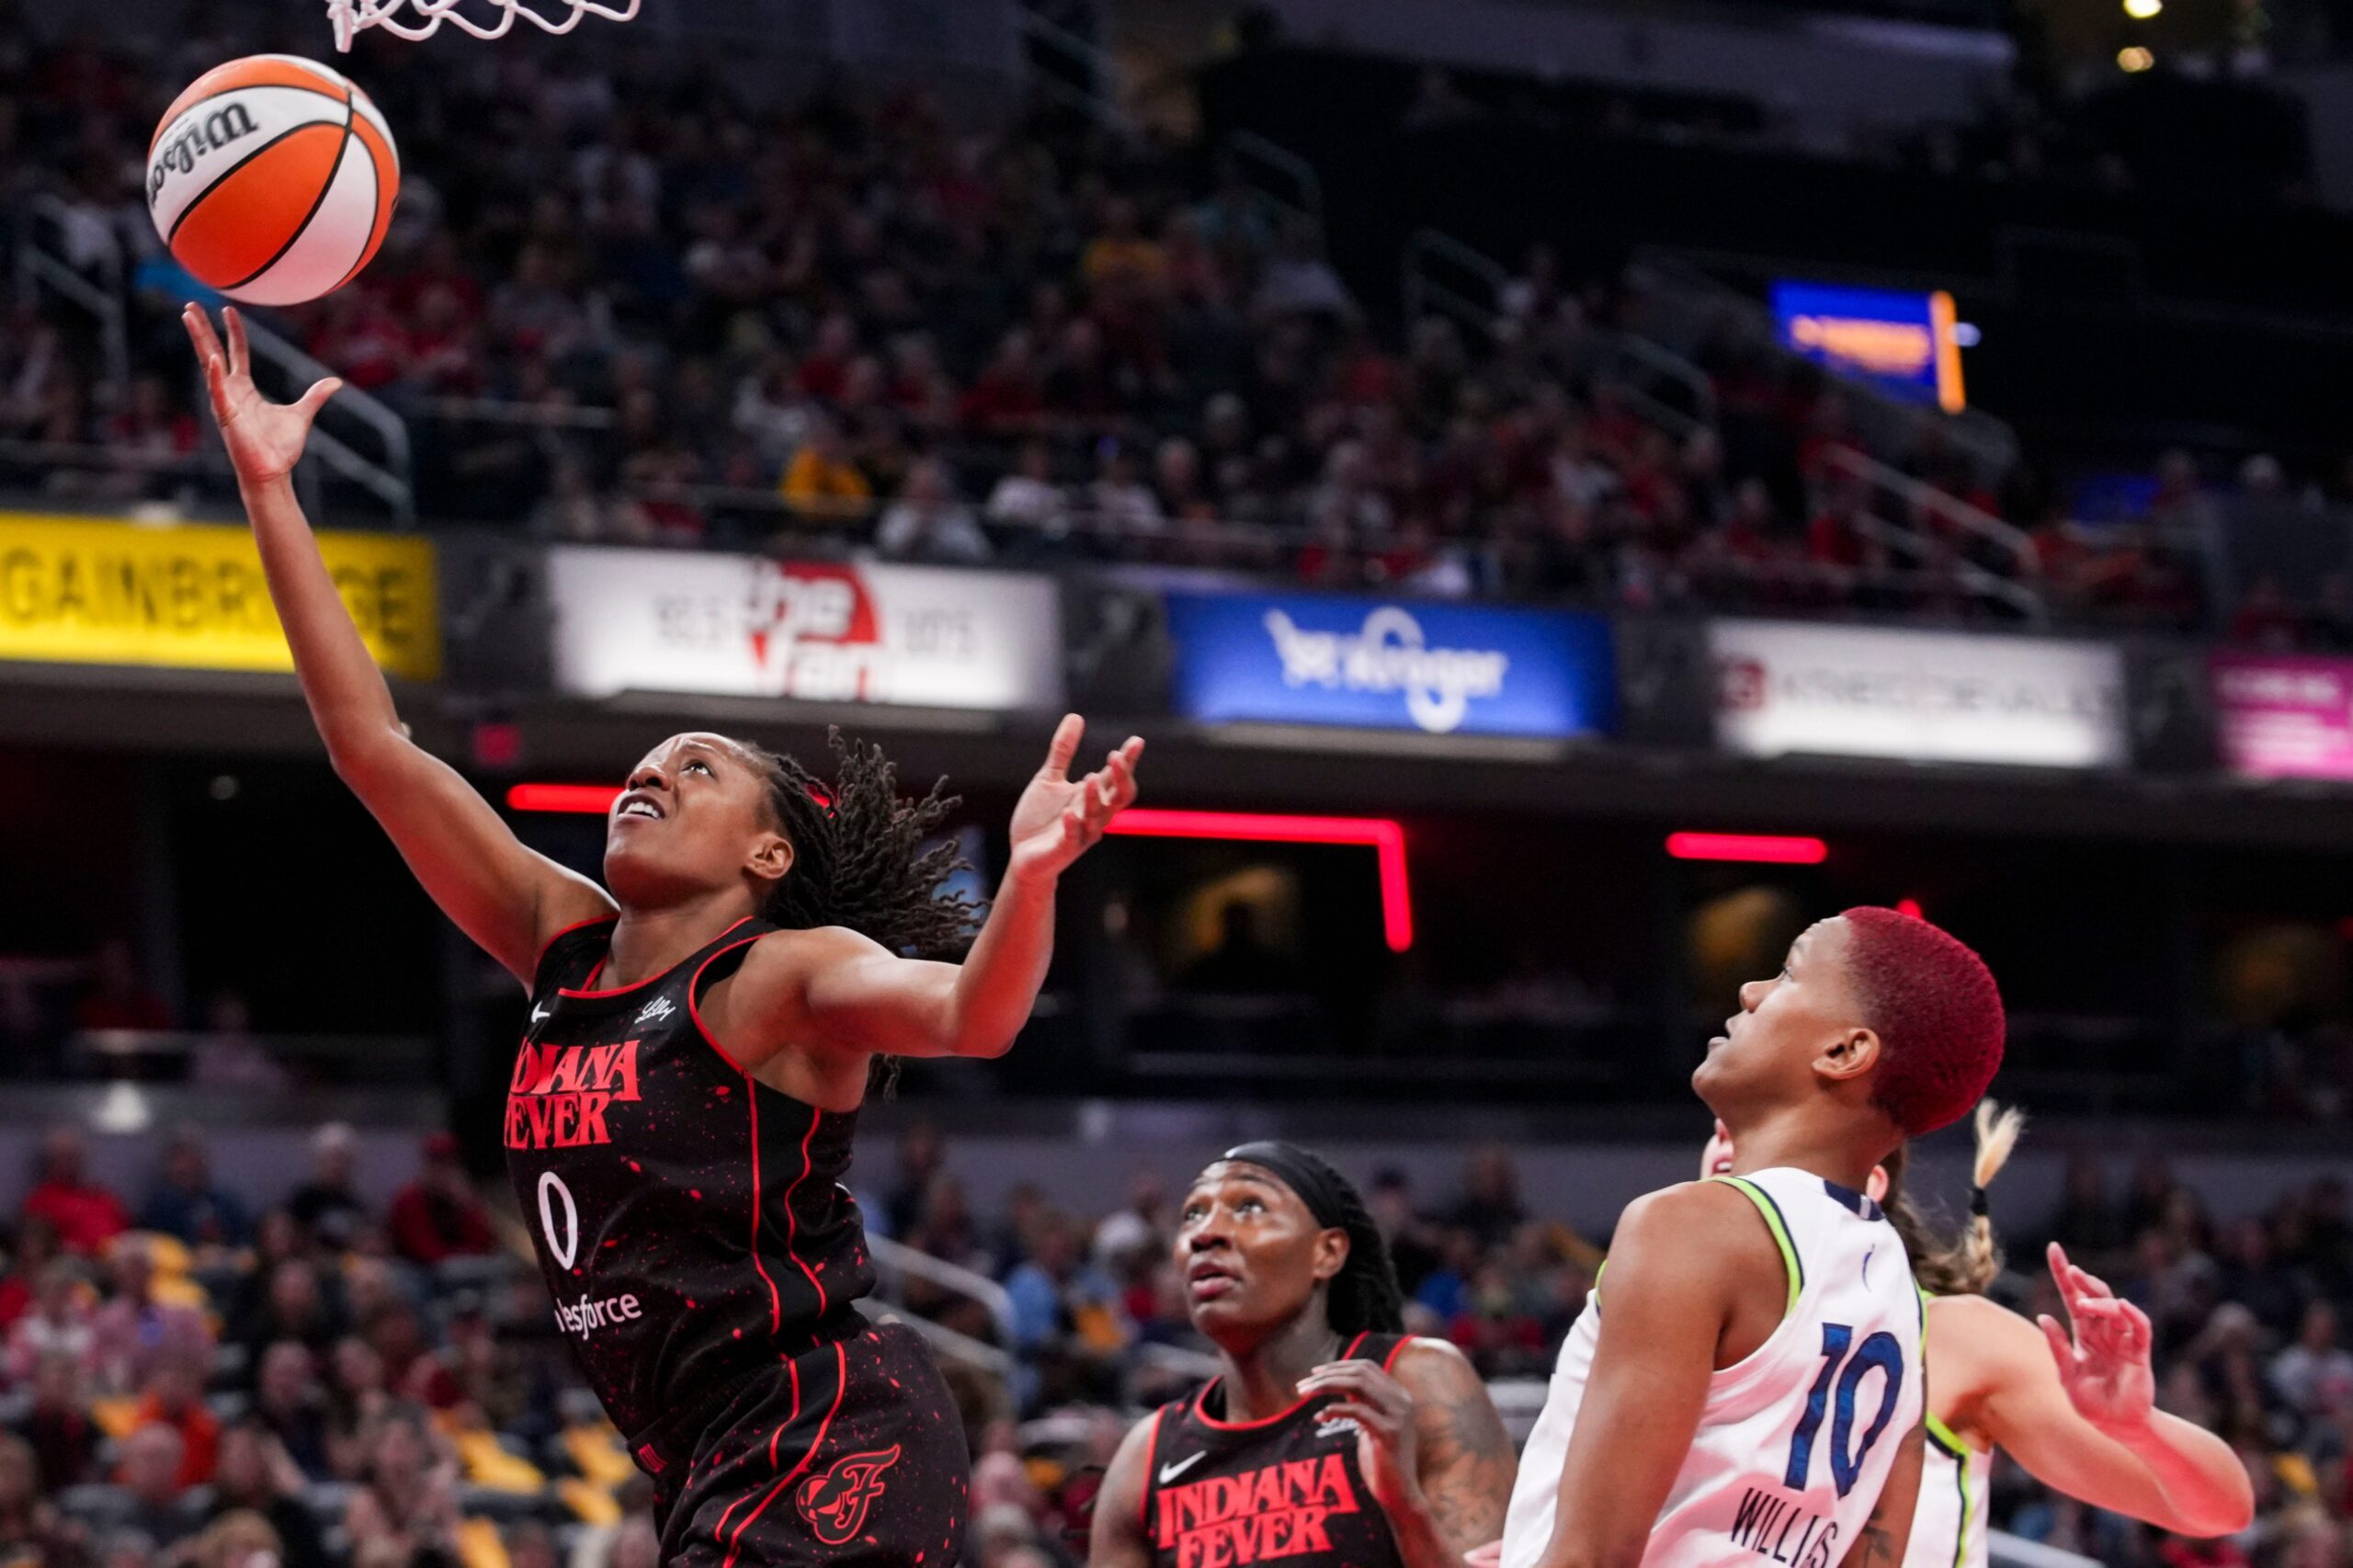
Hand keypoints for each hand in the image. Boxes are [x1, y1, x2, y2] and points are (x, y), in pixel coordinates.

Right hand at [183, 304, 341, 485]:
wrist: (274, 472)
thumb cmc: (281, 448)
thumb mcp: (302, 414)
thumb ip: (315, 396)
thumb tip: (335, 382)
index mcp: (245, 389)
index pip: (237, 353)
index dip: (233, 332)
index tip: (228, 310)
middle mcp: (230, 391)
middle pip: (214, 352)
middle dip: (202, 329)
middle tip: (190, 305)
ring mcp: (225, 402)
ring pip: (208, 364)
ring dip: (199, 341)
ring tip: (188, 317)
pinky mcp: (226, 416)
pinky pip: (218, 392)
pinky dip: (215, 376)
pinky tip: (212, 359)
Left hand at [1005, 714, 1142, 887]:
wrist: (1023, 855)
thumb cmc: (1040, 819)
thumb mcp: (1049, 778)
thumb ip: (1063, 751)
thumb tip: (1076, 717)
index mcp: (1092, 798)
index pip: (1117, 778)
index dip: (1128, 762)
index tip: (1136, 741)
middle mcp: (1093, 815)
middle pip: (1119, 798)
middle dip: (1121, 778)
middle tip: (1117, 756)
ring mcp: (1080, 833)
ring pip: (1097, 817)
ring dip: (1094, 798)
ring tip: (1090, 777)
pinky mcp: (1063, 849)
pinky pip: (1072, 838)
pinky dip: (1072, 825)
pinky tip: (1068, 812)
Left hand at [1300, 1359, 1420, 1516]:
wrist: (1401, 1496)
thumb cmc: (1382, 1464)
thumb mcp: (1371, 1427)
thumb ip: (1363, 1404)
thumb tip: (1341, 1383)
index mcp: (1400, 1397)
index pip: (1367, 1367)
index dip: (1339, 1366)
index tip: (1315, 1372)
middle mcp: (1403, 1401)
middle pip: (1360, 1372)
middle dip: (1328, 1374)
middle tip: (1302, 1385)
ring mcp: (1399, 1416)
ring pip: (1358, 1384)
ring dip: (1327, 1385)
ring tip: (1304, 1394)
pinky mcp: (1390, 1433)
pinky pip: (1357, 1411)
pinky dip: (1334, 1409)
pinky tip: (1319, 1417)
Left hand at [2039, 1241, 2156, 1435]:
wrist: (2116, 1427)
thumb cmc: (2091, 1403)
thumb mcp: (2066, 1375)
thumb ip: (2058, 1347)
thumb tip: (2043, 1317)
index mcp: (2084, 1336)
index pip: (2072, 1297)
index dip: (2064, 1274)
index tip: (2054, 1248)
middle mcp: (2103, 1334)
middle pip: (2095, 1298)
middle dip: (2084, 1281)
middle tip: (2072, 1270)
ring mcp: (2122, 1342)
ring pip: (2115, 1310)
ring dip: (2101, 1302)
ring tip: (2084, 1301)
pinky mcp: (2139, 1355)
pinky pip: (2140, 1330)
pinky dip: (2134, 1316)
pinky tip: (2123, 1306)